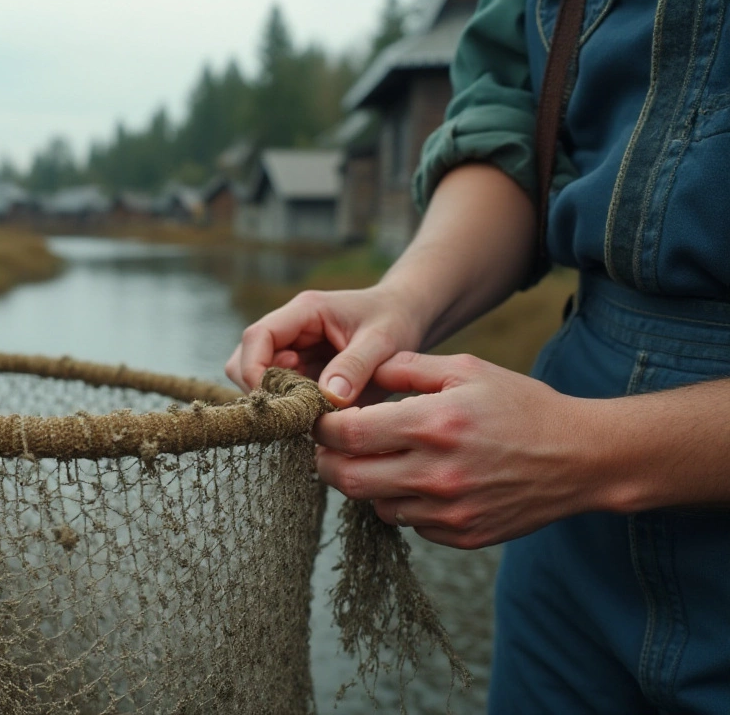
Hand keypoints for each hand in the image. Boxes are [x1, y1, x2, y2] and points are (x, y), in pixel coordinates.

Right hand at [224, 285, 427, 405]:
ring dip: (278, 400)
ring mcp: (292, 351)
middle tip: (298, 409)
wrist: (408, 316)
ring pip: (257, 379)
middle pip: (246, 360)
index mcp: (304, 312)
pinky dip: (292, 408)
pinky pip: (281, 393)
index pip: (257, 336)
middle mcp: (289, 330)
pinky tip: (319, 413)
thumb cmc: (396, 320)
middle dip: (262, 389)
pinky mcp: (301, 372)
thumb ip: (356, 366)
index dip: (255, 369)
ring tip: (313, 410)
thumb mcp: (383, 341)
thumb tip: (330, 398)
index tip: (275, 400)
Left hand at [313, 352, 599, 549]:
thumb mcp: (466, 371)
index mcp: (433, 424)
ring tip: (377, 461)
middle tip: (328, 448)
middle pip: (348, 479)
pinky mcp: (461, 535)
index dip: (323, 428)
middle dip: (327, 462)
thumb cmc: (522, 406)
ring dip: (365, 484)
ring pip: (375, 505)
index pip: (348, 434)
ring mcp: (449, 510)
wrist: (581, 457)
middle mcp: (437, 473)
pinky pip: (408, 524)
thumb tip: (358, 371)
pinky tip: (415, 482)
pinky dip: (400, 504)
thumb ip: (407, 367)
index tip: (321, 420)